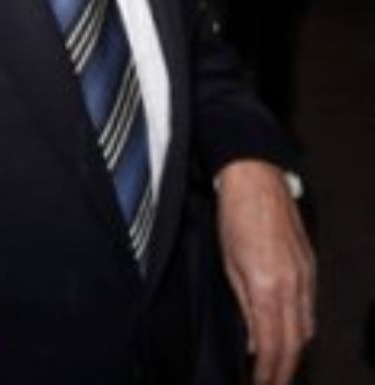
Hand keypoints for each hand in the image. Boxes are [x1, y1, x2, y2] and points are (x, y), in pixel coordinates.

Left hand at [216, 160, 315, 384]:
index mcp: (268, 286)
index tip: (259, 384)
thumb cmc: (235, 214)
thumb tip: (252, 340)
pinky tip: (291, 331)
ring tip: (280, 366)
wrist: (256, 176)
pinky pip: (310, 306)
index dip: (267, 372)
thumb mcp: (229, 264)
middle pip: (295, 343)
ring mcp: (306, 274)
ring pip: (307, 327)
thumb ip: (244, 306)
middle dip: (284, 369)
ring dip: (294, 350)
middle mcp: (293, 284)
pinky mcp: (310, 264)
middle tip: (270, 383)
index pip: (273, 345)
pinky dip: (301, 325)